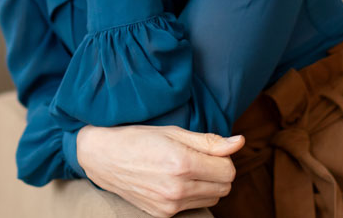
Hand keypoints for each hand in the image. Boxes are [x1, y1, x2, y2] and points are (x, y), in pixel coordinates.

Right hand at [76, 124, 243, 217]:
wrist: (103, 157)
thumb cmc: (138, 138)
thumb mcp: (174, 132)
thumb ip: (209, 141)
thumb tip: (239, 142)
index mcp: (182, 163)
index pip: (228, 170)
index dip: (224, 158)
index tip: (210, 151)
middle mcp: (177, 188)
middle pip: (224, 187)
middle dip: (219, 172)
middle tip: (200, 159)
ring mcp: (169, 205)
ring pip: (212, 199)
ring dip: (208, 185)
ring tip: (187, 169)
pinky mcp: (162, 214)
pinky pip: (193, 207)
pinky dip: (193, 195)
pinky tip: (176, 181)